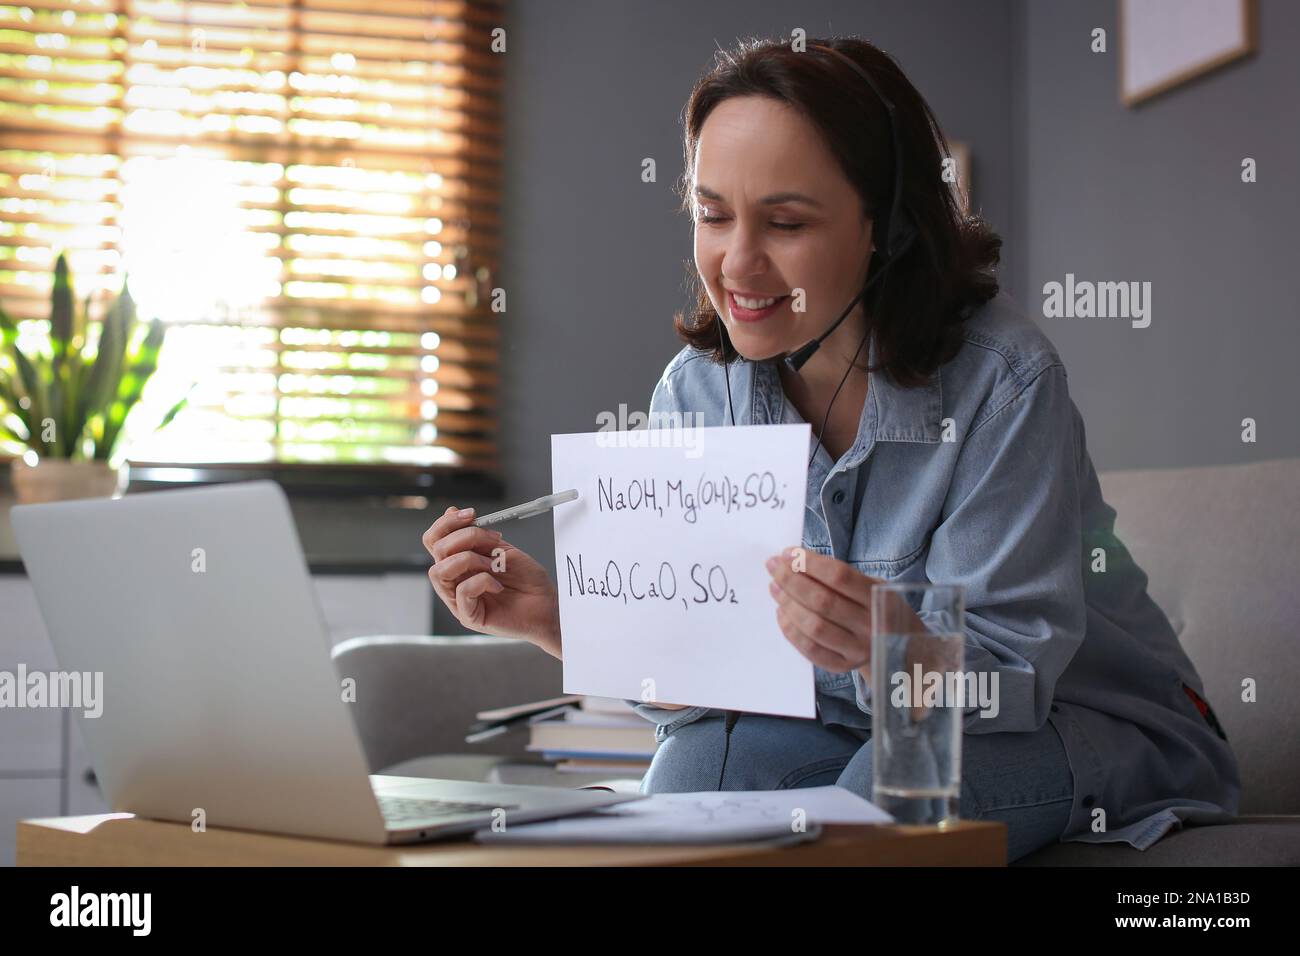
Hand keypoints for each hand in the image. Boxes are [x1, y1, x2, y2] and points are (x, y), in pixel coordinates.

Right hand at [422, 506, 561, 656]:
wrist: (547, 605)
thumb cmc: (527, 580)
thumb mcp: (501, 549)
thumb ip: (476, 535)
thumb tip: (451, 511)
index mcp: (459, 563)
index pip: (435, 540)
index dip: (447, 523)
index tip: (471, 514)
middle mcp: (455, 580)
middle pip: (436, 551)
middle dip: (464, 536)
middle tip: (491, 539)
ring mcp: (459, 599)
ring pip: (439, 572)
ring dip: (468, 559)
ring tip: (493, 564)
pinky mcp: (469, 616)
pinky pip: (462, 592)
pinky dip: (482, 581)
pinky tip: (498, 585)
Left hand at [765, 547, 931, 717]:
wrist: (904, 649)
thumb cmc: (879, 608)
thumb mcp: (874, 585)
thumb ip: (841, 575)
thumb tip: (795, 559)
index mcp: (880, 597)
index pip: (839, 576)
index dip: (809, 563)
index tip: (787, 553)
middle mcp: (871, 625)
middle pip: (822, 601)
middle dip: (791, 581)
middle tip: (773, 567)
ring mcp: (857, 649)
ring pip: (814, 627)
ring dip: (788, 604)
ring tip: (774, 588)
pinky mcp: (843, 666)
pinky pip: (810, 650)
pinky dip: (791, 630)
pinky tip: (782, 613)